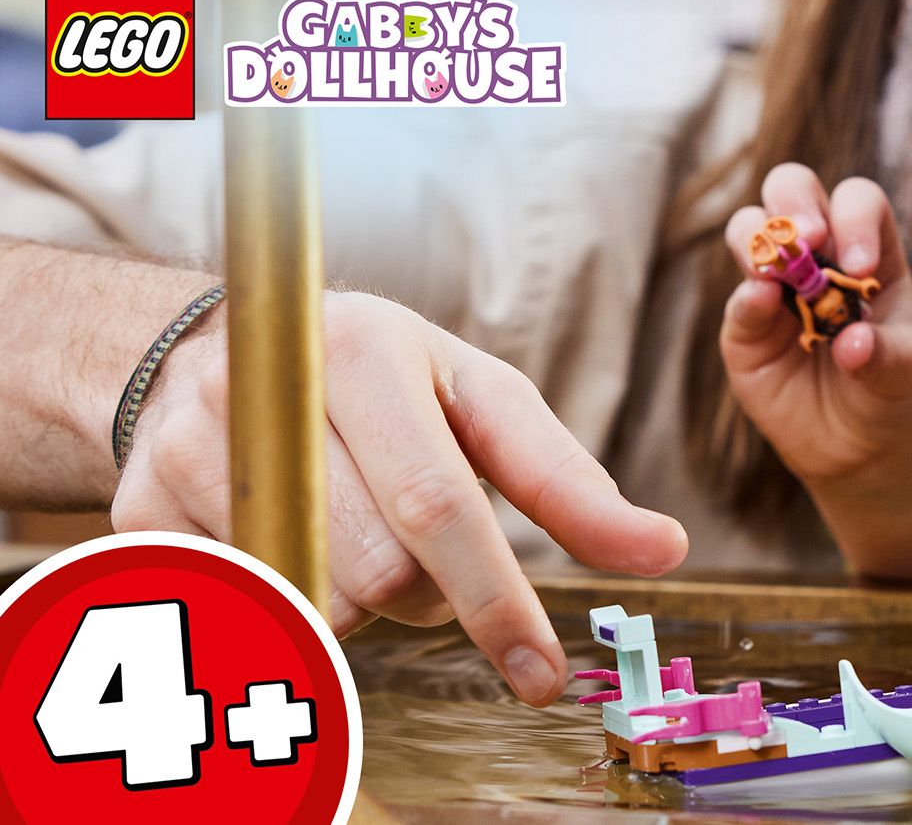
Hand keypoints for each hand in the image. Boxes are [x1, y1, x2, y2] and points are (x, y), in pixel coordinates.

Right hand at [108, 292, 689, 704]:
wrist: (205, 349)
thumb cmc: (380, 382)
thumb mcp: (479, 399)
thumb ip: (566, 479)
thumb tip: (664, 550)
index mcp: (362, 351)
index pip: (437, 505)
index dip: (496, 600)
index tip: (542, 675)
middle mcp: (261, 394)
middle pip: (378, 572)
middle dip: (431, 595)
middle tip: (432, 560)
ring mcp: (184, 455)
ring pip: (315, 602)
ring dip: (367, 604)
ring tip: (360, 536)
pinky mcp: (135, 514)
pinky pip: (250, 611)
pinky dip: (298, 603)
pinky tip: (296, 546)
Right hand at [718, 163, 911, 481]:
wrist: (859, 446)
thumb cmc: (891, 392)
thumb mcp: (904, 376)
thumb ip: (885, 357)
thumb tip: (853, 342)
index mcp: (868, 249)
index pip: (857, 201)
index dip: (855, 218)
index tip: (862, 268)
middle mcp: (818, 253)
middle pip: (793, 189)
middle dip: (794, 202)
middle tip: (808, 238)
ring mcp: (776, 284)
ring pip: (750, 227)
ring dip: (759, 239)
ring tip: (778, 272)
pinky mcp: (746, 326)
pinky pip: (738, 299)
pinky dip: (746, 297)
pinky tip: (763, 304)